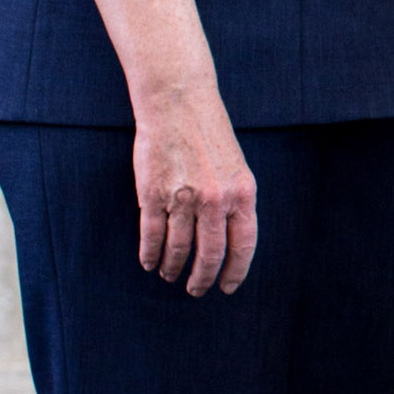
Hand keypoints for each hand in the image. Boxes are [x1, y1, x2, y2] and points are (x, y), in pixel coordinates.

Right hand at [132, 90, 256, 295]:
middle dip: (201, 279)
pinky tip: (149, 262)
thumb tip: (229, 243)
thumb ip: (234, 202)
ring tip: (169, 274)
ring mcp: (183, 198)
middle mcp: (216, 199)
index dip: (235, 272)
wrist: (179, 104)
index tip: (226, 288)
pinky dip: (150, 254)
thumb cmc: (209, 136)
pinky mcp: (153, 195)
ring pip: (178, 249)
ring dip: (172, 267)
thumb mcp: (236, 168)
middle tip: (195, 290)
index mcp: (242, 192)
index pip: (243, 245)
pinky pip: (152, 236)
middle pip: (210, 255)